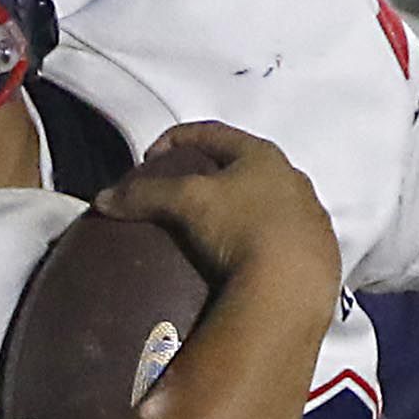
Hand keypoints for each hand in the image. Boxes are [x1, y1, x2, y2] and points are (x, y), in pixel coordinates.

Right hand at [94, 119, 340, 289]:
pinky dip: (252, 242)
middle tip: (176, 196)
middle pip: (241, 166)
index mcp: (262, 154)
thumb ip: (144, 195)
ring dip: (234, 211)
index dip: (173, 139)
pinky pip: (276, 238)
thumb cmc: (240, 227)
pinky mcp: (316, 252)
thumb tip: (102, 200)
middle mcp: (291, 177)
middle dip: (207, 176)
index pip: (211, 132)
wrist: (292, 286)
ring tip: (205, 235)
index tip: (148, 160)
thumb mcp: (186, 202)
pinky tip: (235, 263)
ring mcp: (308, 215)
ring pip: (263, 202)